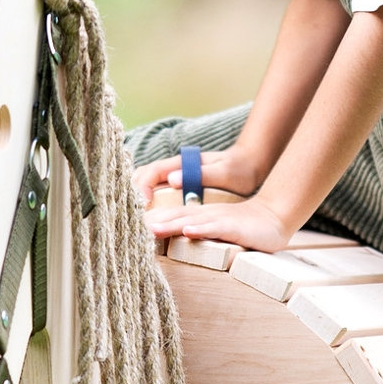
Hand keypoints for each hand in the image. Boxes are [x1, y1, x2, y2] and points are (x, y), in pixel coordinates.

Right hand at [134, 145, 258, 211]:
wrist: (248, 164)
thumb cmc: (238, 168)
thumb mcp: (223, 172)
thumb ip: (201, 174)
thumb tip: (172, 179)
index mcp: (181, 163)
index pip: (152, 171)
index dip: (143, 187)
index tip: (144, 203)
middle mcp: (174, 168)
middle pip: (144, 177)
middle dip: (134, 194)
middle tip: (134, 216)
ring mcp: (176, 177)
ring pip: (148, 185)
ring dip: (139, 200)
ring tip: (137, 220)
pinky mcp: (180, 186)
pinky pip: (158, 193)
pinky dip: (150, 204)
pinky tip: (151, 220)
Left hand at [142, 193, 295, 251]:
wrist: (275, 217)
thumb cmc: (243, 228)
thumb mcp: (215, 230)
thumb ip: (195, 232)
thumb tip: (172, 241)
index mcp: (197, 216)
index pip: (168, 216)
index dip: (148, 221)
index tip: (125, 230)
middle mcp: (204, 215)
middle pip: (173, 215)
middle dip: (151, 222)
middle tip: (128, 229)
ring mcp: (219, 219)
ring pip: (191, 219)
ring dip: (171, 224)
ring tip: (151, 229)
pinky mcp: (235, 227)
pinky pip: (216, 226)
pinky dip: (202, 229)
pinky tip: (188, 231)